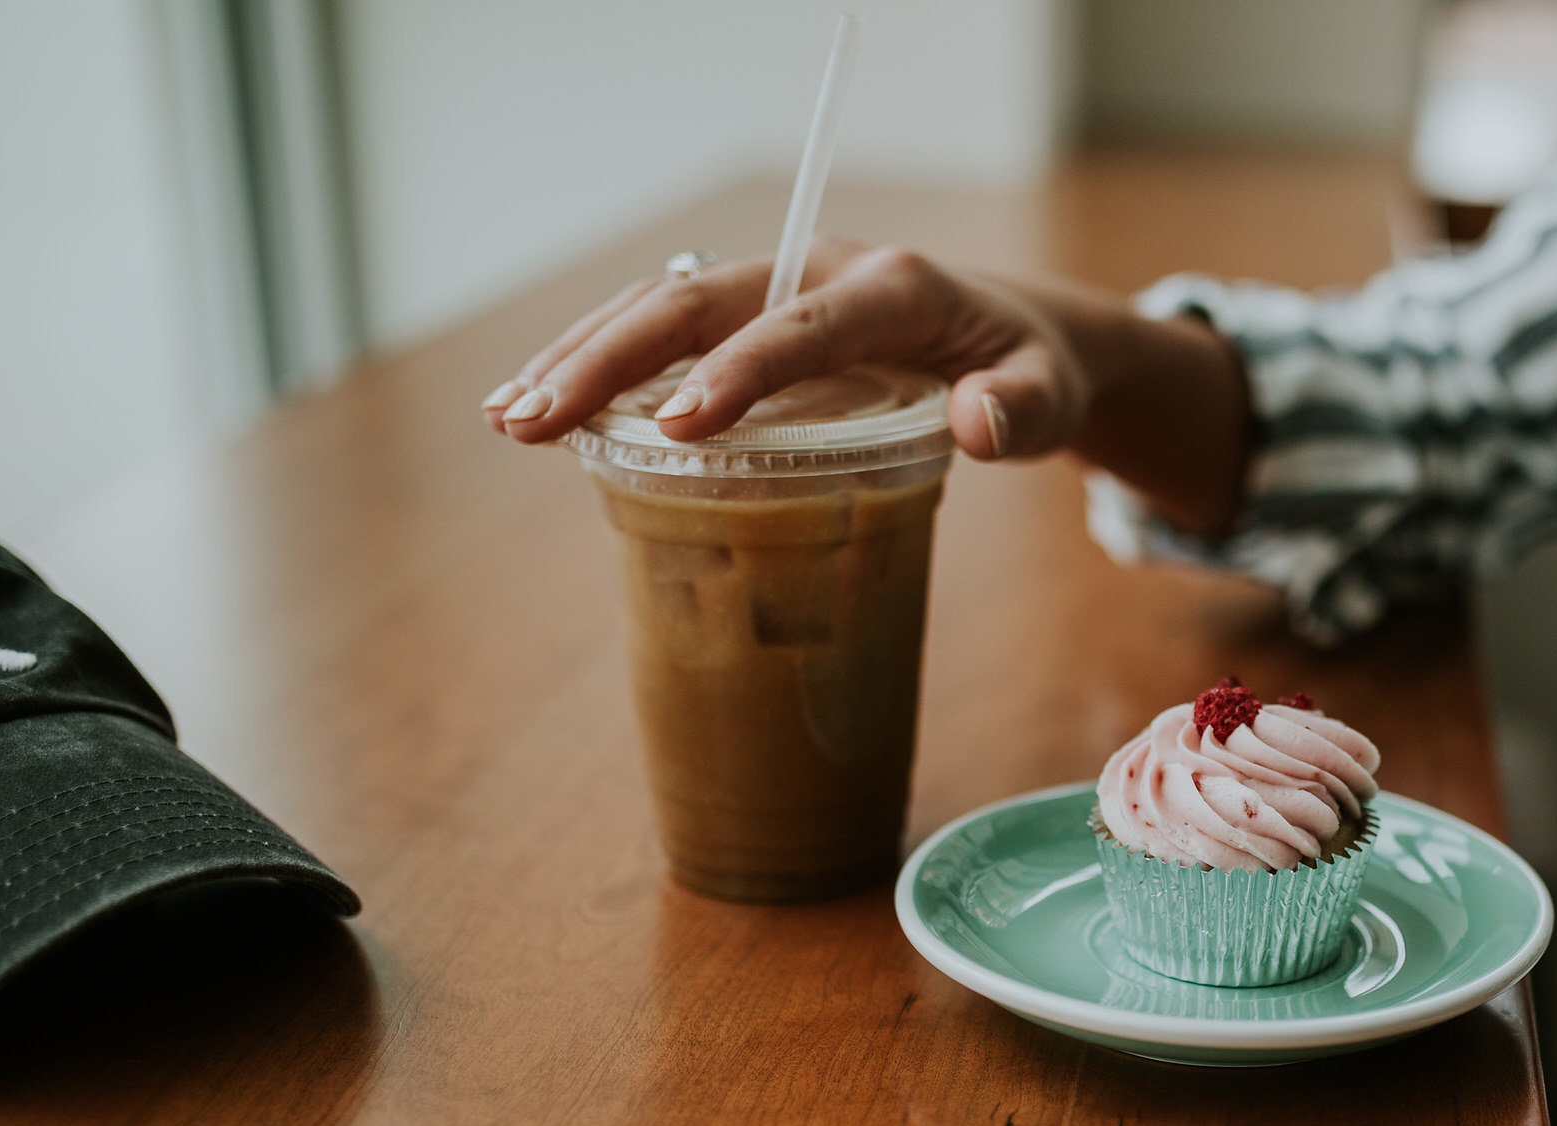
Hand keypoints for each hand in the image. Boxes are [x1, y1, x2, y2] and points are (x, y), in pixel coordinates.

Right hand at [480, 240, 1254, 535]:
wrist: (1014, 337)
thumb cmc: (1027, 375)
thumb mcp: (1046, 395)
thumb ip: (1021, 410)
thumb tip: (981, 424)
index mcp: (890, 288)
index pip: (804, 325)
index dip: (744, 370)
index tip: (684, 424)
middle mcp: (816, 271)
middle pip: (699, 305)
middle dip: (615, 360)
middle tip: (539, 420)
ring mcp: (773, 289)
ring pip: (663, 311)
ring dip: (584, 360)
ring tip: (511, 418)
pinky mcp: (747, 317)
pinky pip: (664, 332)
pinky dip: (600, 363)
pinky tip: (538, 409)